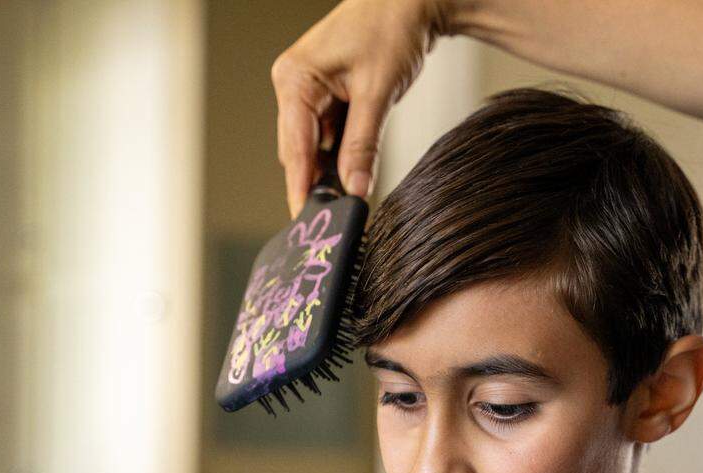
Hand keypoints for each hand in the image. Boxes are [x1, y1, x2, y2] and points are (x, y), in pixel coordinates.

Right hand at [271, 0, 446, 216]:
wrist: (408, 2)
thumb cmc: (390, 30)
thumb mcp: (378, 92)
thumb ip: (363, 144)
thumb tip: (355, 189)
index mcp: (295, 80)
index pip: (293, 146)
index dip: (300, 186)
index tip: (306, 221)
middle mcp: (293, 85)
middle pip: (299, 151)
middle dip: (317, 183)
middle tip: (337, 216)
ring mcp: (307, 91)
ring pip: (315, 147)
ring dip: (332, 169)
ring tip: (351, 196)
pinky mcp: (326, 96)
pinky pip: (329, 135)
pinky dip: (342, 153)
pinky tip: (355, 169)